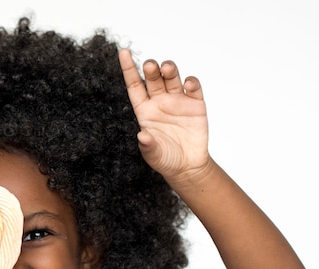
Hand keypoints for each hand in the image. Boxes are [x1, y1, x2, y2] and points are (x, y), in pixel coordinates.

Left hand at [119, 49, 210, 180]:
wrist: (188, 166)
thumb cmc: (166, 160)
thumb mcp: (153, 156)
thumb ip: (147, 146)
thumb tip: (142, 136)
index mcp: (144, 111)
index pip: (134, 86)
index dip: (128, 69)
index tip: (123, 52)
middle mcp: (160, 102)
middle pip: (153, 79)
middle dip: (151, 69)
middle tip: (150, 65)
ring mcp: (178, 101)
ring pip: (172, 78)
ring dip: (169, 70)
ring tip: (167, 68)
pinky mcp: (195, 104)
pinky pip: (193, 88)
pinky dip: (191, 82)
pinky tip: (188, 83)